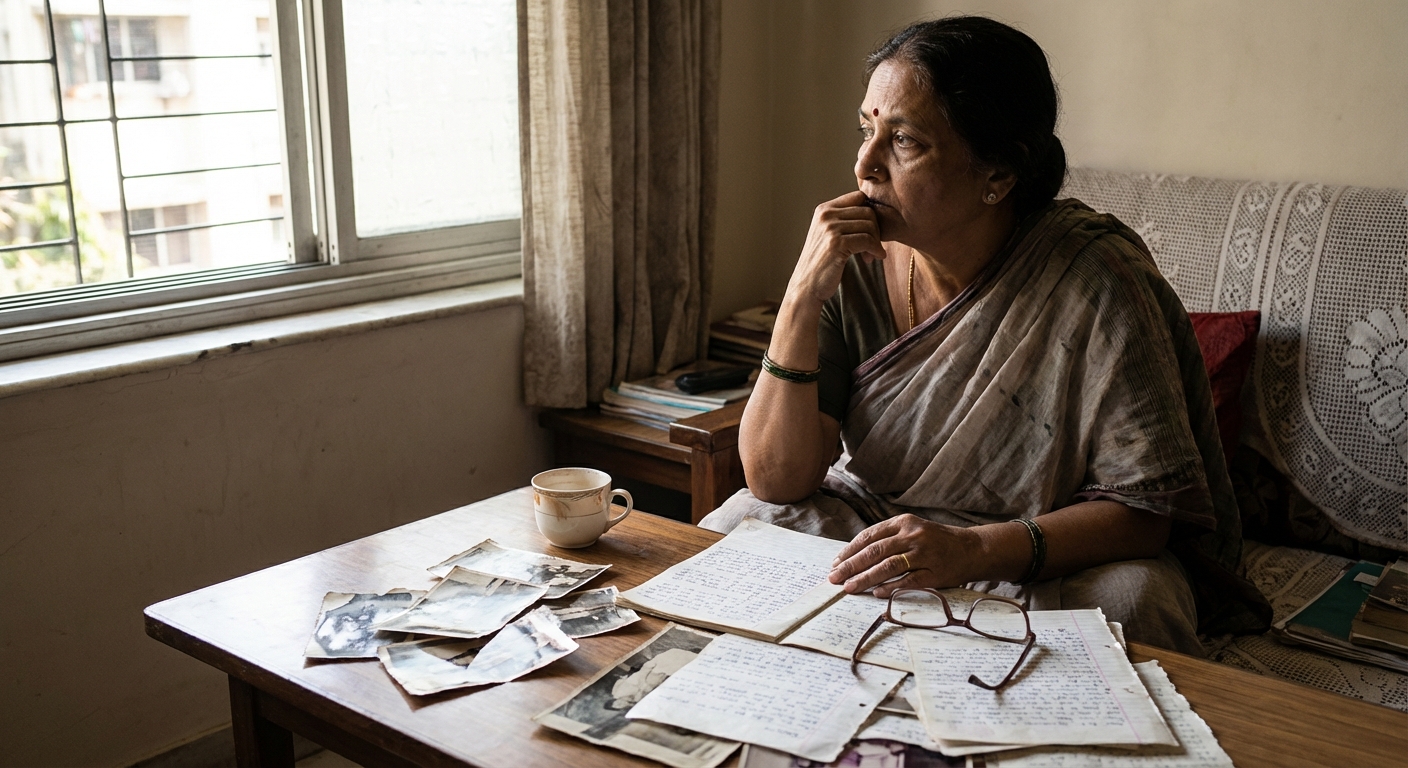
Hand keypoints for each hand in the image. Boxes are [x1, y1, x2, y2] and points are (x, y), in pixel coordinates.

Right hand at [786, 191, 884, 306]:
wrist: (806, 286)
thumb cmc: (822, 262)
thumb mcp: (828, 234)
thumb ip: (844, 220)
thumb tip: (874, 210)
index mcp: (824, 209)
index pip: (859, 197)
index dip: (870, 214)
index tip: (870, 231)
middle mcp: (826, 215)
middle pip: (867, 211)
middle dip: (876, 230)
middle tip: (872, 247)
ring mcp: (830, 228)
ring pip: (870, 225)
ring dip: (876, 242)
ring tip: (870, 255)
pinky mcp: (837, 243)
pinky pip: (867, 240)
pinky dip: (875, 250)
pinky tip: (873, 258)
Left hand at [828, 514, 981, 596]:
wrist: (972, 549)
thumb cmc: (937, 541)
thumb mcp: (913, 530)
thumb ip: (888, 539)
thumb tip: (855, 556)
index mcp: (904, 522)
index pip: (870, 536)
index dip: (850, 550)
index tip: (836, 562)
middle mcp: (913, 535)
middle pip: (875, 551)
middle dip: (851, 566)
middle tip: (834, 578)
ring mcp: (924, 553)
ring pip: (888, 566)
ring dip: (866, 578)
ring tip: (850, 587)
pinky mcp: (935, 572)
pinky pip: (909, 581)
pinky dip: (891, 587)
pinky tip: (877, 593)